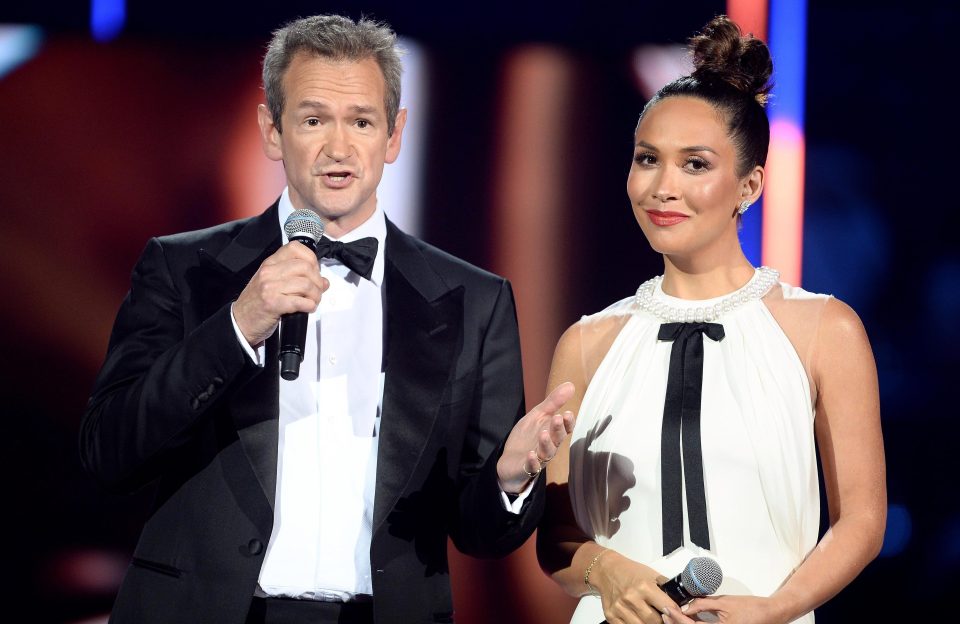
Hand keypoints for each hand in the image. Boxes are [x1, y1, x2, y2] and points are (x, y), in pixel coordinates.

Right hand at [233, 241, 328, 346]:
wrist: (240, 321)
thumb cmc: (258, 303)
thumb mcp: (274, 284)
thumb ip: (298, 279)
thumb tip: (324, 282)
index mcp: (270, 263)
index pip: (296, 248)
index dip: (312, 259)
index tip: (314, 272)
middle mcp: (269, 272)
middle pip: (306, 267)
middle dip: (318, 281)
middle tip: (317, 292)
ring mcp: (269, 287)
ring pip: (306, 284)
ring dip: (316, 296)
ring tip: (313, 302)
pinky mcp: (272, 304)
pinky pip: (300, 301)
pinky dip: (309, 306)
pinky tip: (307, 309)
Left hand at [496, 382, 574, 492]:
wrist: (511, 459)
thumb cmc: (528, 436)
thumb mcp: (538, 415)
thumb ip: (553, 402)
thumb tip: (571, 385)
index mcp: (553, 433)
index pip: (565, 428)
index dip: (567, 422)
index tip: (568, 413)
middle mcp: (549, 446)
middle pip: (557, 438)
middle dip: (558, 429)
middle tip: (557, 418)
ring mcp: (539, 457)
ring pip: (547, 452)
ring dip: (546, 443)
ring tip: (544, 433)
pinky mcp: (527, 467)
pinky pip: (532, 466)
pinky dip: (532, 461)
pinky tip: (531, 454)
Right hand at [591, 550, 678, 623]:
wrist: (606, 570)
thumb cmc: (630, 572)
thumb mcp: (651, 574)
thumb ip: (665, 588)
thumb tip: (682, 600)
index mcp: (643, 586)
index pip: (666, 607)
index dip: (674, 612)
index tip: (678, 615)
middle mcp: (631, 598)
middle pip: (654, 621)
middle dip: (662, 621)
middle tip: (664, 618)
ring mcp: (620, 608)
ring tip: (652, 618)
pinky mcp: (611, 616)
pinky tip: (639, 620)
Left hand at [664, 595, 783, 623]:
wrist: (770, 613)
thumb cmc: (751, 608)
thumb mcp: (724, 602)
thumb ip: (703, 604)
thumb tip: (686, 606)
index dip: (676, 618)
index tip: (667, 609)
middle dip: (677, 623)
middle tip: (666, 613)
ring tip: (673, 615)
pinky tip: (688, 618)